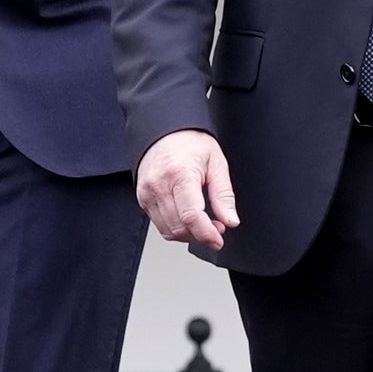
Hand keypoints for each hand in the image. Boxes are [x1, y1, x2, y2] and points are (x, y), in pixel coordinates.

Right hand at [136, 129, 238, 248]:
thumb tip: (230, 220)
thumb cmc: (190, 142)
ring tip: (204, 224)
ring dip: (189, 235)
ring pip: (168, 231)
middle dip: (200, 235)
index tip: (218, 240)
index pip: (191, 216)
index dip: (206, 234)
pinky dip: (176, 228)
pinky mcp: (142, 198)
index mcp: (180, 174)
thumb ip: (223, 194)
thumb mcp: (216, 163)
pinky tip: (188, 219)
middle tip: (216, 228)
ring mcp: (147, 193)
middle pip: (179, 227)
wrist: (165, 131)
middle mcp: (159, 185)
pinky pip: (160, 225)